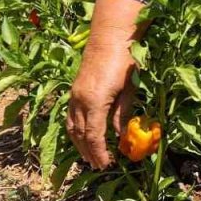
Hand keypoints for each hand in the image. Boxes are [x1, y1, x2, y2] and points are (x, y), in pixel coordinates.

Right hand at [66, 0, 143, 168]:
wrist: (110, 35)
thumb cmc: (125, 60)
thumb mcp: (129, 88)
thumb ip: (123, 113)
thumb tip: (121, 135)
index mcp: (94, 101)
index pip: (94, 136)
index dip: (99, 152)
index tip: (106, 164)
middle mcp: (79, 100)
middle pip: (80, 134)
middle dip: (88, 152)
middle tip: (99, 166)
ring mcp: (74, 95)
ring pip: (71, 126)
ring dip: (79, 143)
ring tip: (89, 156)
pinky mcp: (74, 89)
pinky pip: (70, 115)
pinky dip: (75, 129)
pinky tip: (83, 135)